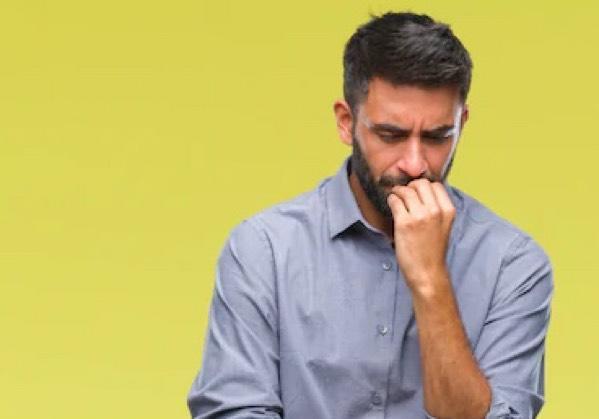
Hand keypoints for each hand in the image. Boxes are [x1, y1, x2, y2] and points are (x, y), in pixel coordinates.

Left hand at [386, 179, 455, 293]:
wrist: (427, 273)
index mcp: (448, 211)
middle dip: (410, 186)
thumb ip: (437, 209)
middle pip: (420, 183)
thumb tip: (422, 192)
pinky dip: (391, 200)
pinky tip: (391, 205)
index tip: (416, 191)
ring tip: (396, 198)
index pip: (435, 184)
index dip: (424, 186)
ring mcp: (420, 216)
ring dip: (398, 192)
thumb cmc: (432, 251)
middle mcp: (435, 211)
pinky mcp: (404, 223)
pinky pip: (394, 201)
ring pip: (406, 190)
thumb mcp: (443, 226)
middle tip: (404, 194)